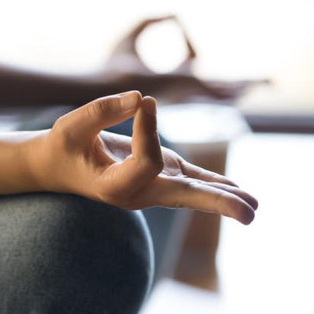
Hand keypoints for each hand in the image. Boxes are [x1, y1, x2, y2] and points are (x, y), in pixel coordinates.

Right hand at [27, 91, 257, 223]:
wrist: (57, 167)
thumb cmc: (62, 147)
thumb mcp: (71, 126)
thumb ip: (102, 111)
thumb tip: (141, 98)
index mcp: (114, 188)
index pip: (149, 161)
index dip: (149, 130)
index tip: (144, 101)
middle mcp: (138, 194)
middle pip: (185, 197)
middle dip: (218, 204)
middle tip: (250, 215)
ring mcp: (152, 187)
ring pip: (194, 192)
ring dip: (226, 198)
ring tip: (256, 208)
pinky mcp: (161, 176)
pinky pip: (193, 181)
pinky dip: (216, 186)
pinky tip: (241, 193)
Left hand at [101, 16, 262, 102]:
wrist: (102, 83)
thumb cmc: (111, 64)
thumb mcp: (135, 34)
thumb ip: (154, 21)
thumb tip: (176, 15)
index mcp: (171, 77)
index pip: (193, 64)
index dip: (192, 46)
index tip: (182, 29)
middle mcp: (181, 88)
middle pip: (217, 86)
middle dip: (240, 84)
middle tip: (269, 83)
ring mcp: (183, 91)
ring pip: (220, 89)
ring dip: (243, 85)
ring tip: (269, 83)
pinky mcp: (182, 88)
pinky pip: (212, 87)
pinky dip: (230, 86)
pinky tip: (249, 87)